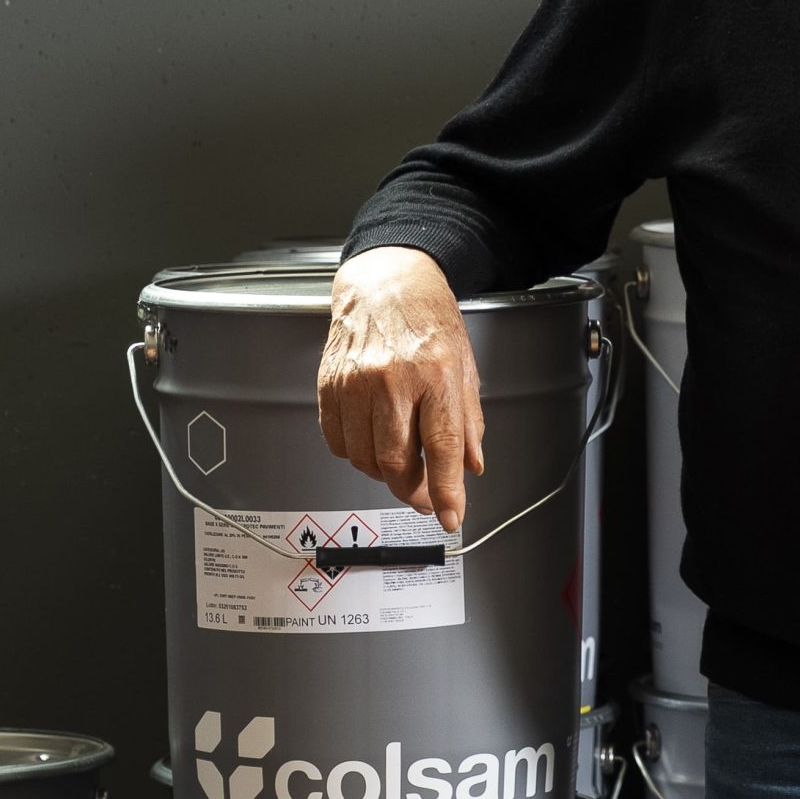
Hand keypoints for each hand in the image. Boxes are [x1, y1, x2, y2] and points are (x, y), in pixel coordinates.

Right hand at [317, 245, 484, 532]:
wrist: (386, 284)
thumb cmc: (428, 319)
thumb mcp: (464, 365)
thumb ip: (468, 420)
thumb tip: (470, 466)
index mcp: (435, 374)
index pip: (441, 446)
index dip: (445, 489)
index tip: (449, 515)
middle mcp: (392, 379)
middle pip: (396, 460)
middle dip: (411, 489)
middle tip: (423, 493)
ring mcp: (355, 383)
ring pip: (364, 457)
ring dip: (384, 471)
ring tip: (400, 457)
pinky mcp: (329, 386)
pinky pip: (338, 442)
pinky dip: (356, 453)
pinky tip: (372, 438)